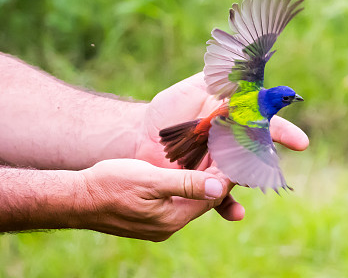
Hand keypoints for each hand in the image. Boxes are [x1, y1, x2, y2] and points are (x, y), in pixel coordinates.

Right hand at [79, 159, 231, 240]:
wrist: (79, 199)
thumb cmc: (112, 185)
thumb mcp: (151, 181)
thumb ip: (185, 184)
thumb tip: (218, 188)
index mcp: (173, 218)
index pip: (211, 198)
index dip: (224, 177)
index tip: (234, 158)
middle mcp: (169, 225)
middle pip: (202, 202)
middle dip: (215, 180)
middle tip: (226, 156)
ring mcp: (157, 223)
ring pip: (189, 201)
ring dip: (200, 183)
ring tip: (211, 161)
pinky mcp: (148, 218)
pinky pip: (175, 202)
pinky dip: (185, 187)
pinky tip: (186, 174)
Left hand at [136, 73, 308, 220]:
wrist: (142, 134)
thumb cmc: (169, 108)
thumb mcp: (194, 86)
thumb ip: (219, 77)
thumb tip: (243, 64)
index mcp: (233, 121)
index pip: (264, 125)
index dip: (283, 132)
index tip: (300, 142)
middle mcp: (232, 144)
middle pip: (256, 153)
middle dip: (265, 159)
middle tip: (268, 165)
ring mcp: (220, 165)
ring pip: (242, 176)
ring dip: (249, 182)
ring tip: (247, 183)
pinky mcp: (205, 183)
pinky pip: (220, 197)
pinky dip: (229, 207)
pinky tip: (236, 213)